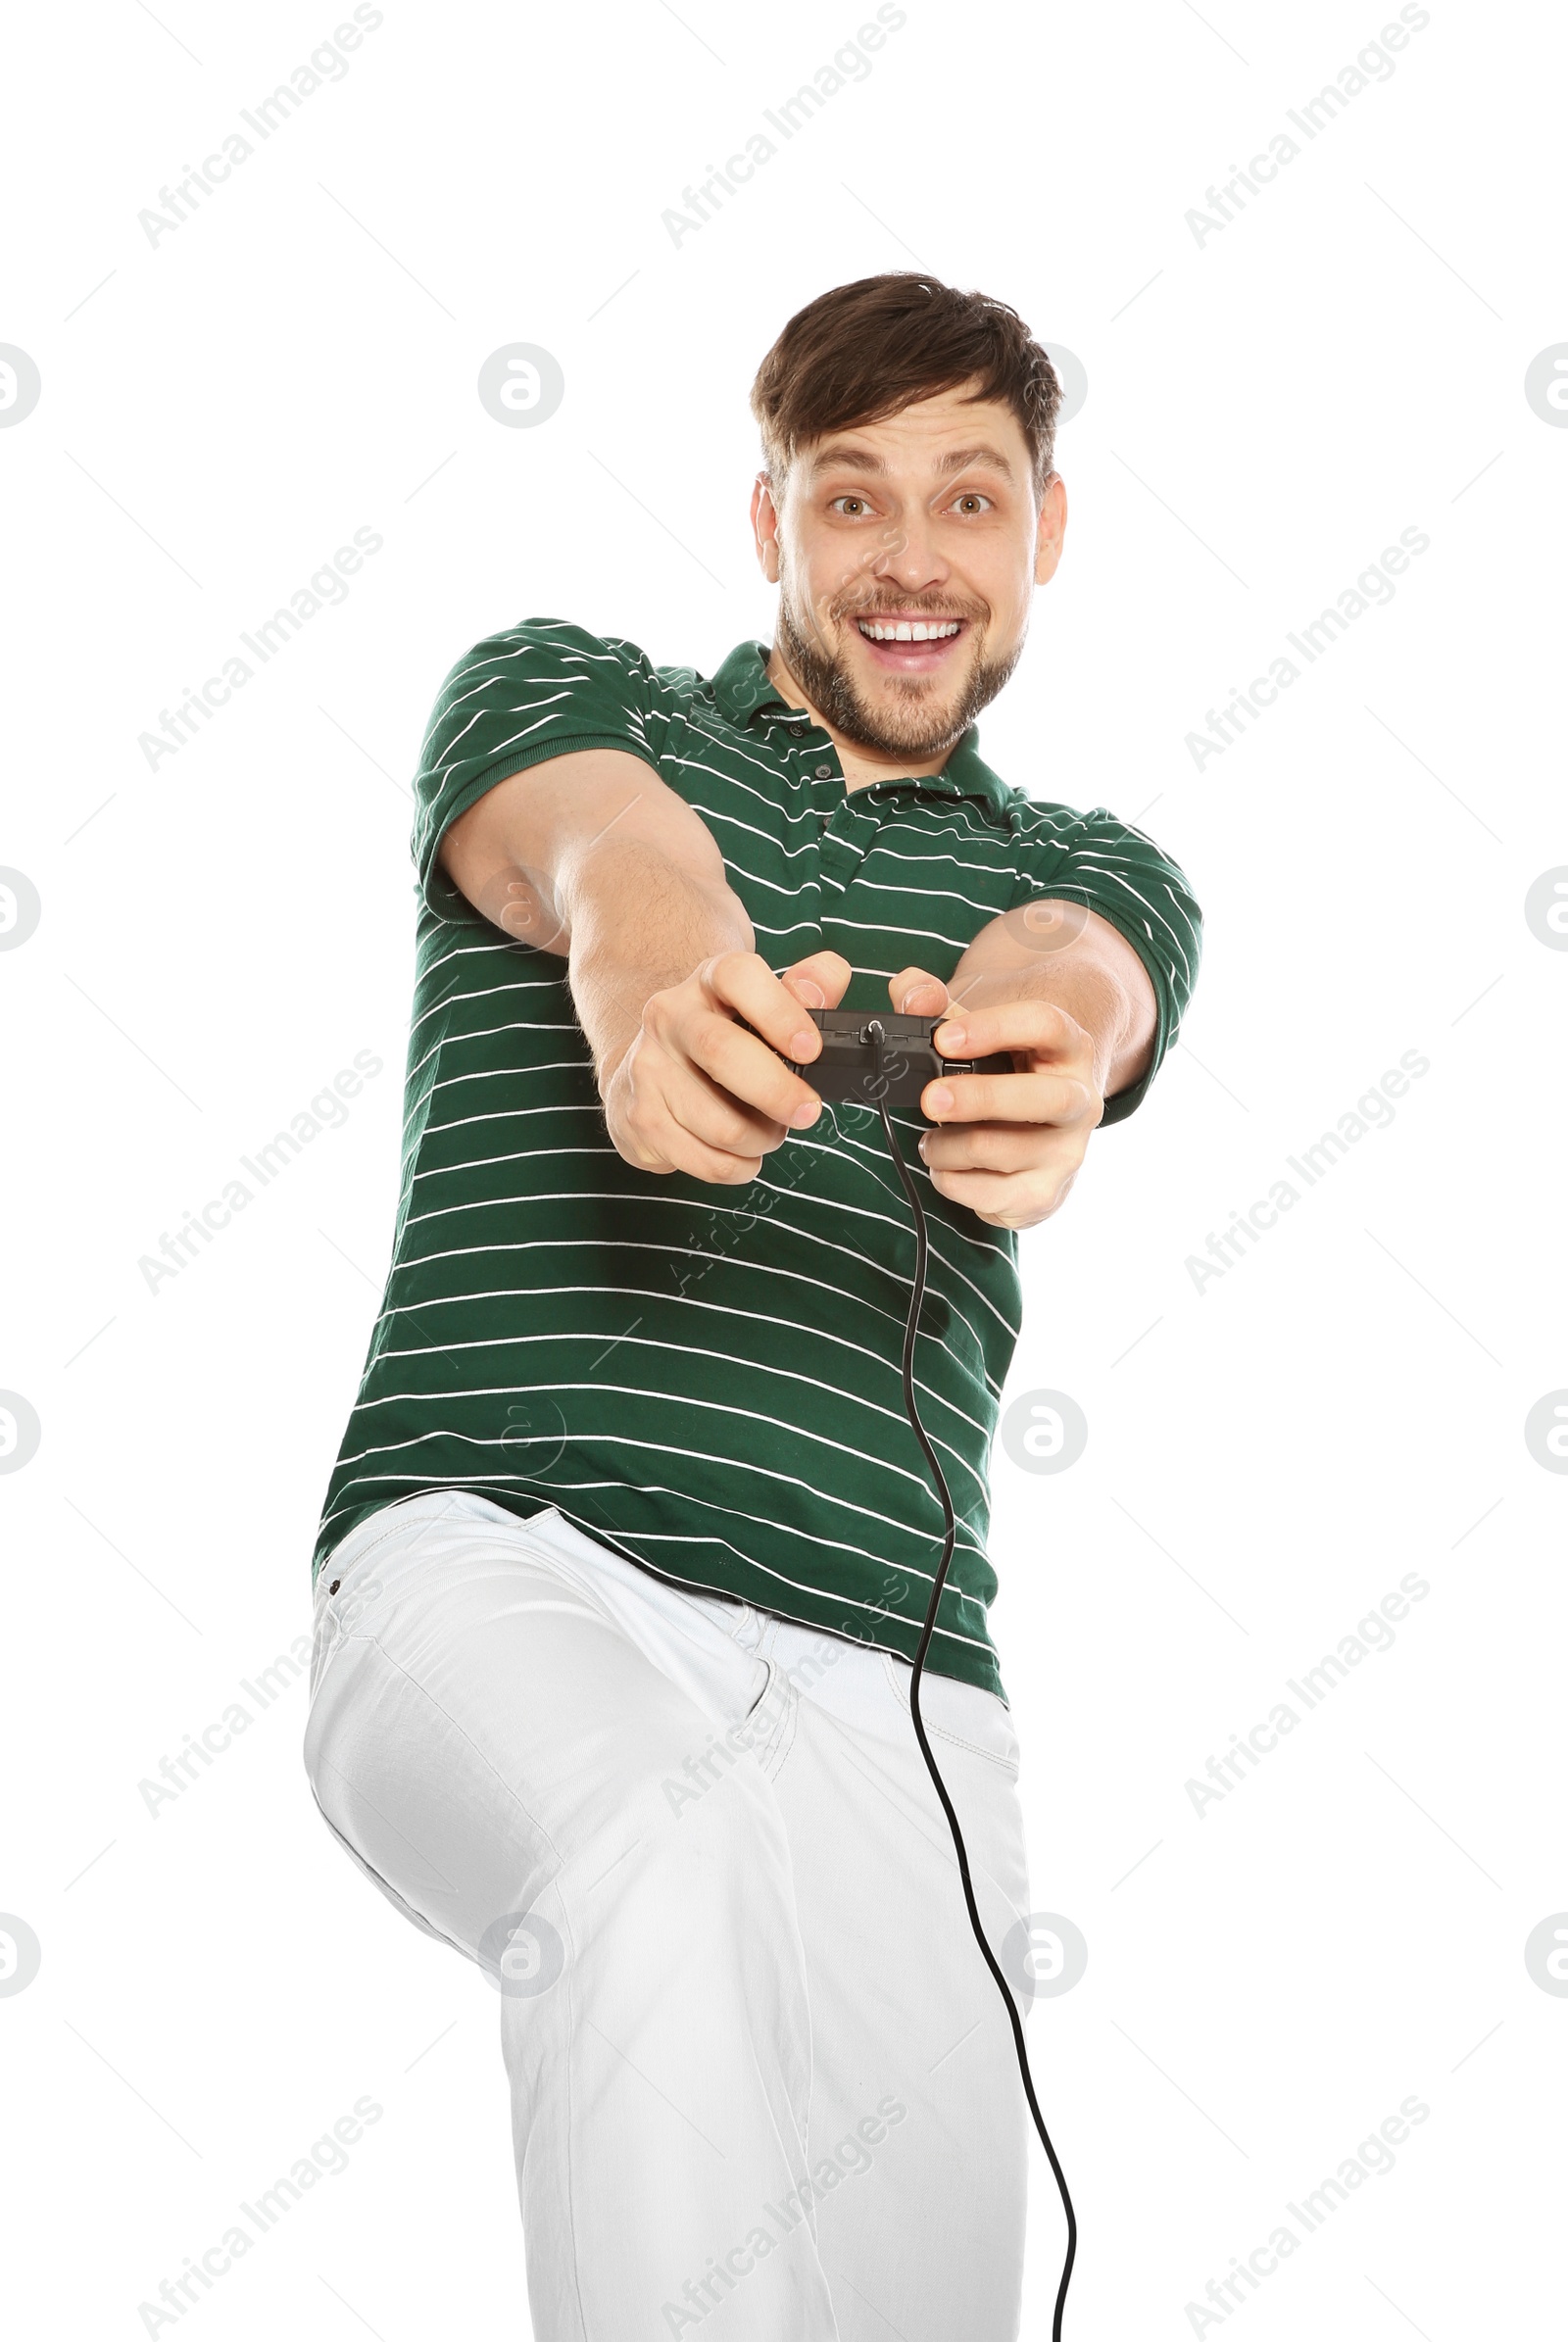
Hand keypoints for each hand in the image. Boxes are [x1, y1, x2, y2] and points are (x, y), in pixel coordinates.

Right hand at [601, 948, 851, 1182]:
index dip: (780, 1013)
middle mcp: (669, 1018)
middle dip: (777, 1092)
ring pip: (720, 1124)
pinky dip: (739, 1166)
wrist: (651, 1068)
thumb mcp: (762, 1006)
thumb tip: (830, 977)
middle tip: (808, 1112)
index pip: (739, 977)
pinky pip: (707, 1161)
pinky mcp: (640, 1120)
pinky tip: (742, 1153)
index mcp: (708, 982)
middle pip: (722, 1052)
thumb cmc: (725, 1037)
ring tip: (769, 1131)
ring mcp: (648, 1070)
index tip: (811, 1049)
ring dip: (763, 1138)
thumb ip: (806, 990)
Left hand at [886, 966, 1104, 1230]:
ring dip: (949, 1146)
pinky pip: (992, 1197)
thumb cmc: (999, 1069)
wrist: (1034, 1125)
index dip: (993, 1028)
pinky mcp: (1045, 1194)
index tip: (943, 1038)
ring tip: (929, 1139)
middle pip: (1044, 1098)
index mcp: (1068, 1046)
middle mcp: (1080, 1100)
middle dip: (981, 1099)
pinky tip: (943, 1167)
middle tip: (930, 1099)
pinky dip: (953, 1182)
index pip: (1045, 1025)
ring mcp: (1067, 1152)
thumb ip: (933, 1002)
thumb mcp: (973, 1029)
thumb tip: (912, 994)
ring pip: (1005, 1152)